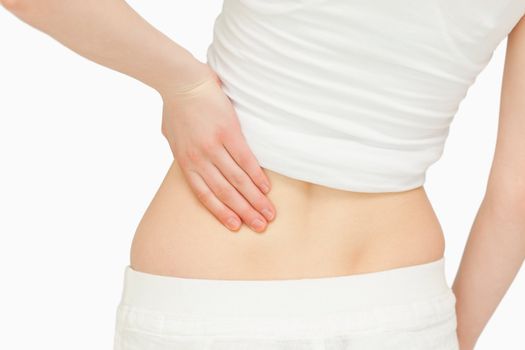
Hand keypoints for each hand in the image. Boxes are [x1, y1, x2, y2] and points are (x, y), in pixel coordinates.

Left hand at [160, 64, 274, 232]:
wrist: (181, 81)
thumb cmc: (175, 106)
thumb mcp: (171, 136)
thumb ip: (183, 153)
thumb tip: (191, 161)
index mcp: (186, 162)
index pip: (205, 195)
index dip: (222, 212)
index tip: (236, 226)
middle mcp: (200, 159)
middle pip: (225, 193)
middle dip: (244, 212)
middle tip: (260, 227)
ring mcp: (214, 147)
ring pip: (237, 181)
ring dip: (254, 199)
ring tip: (268, 214)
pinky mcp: (229, 133)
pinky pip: (246, 160)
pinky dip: (257, 176)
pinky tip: (267, 188)